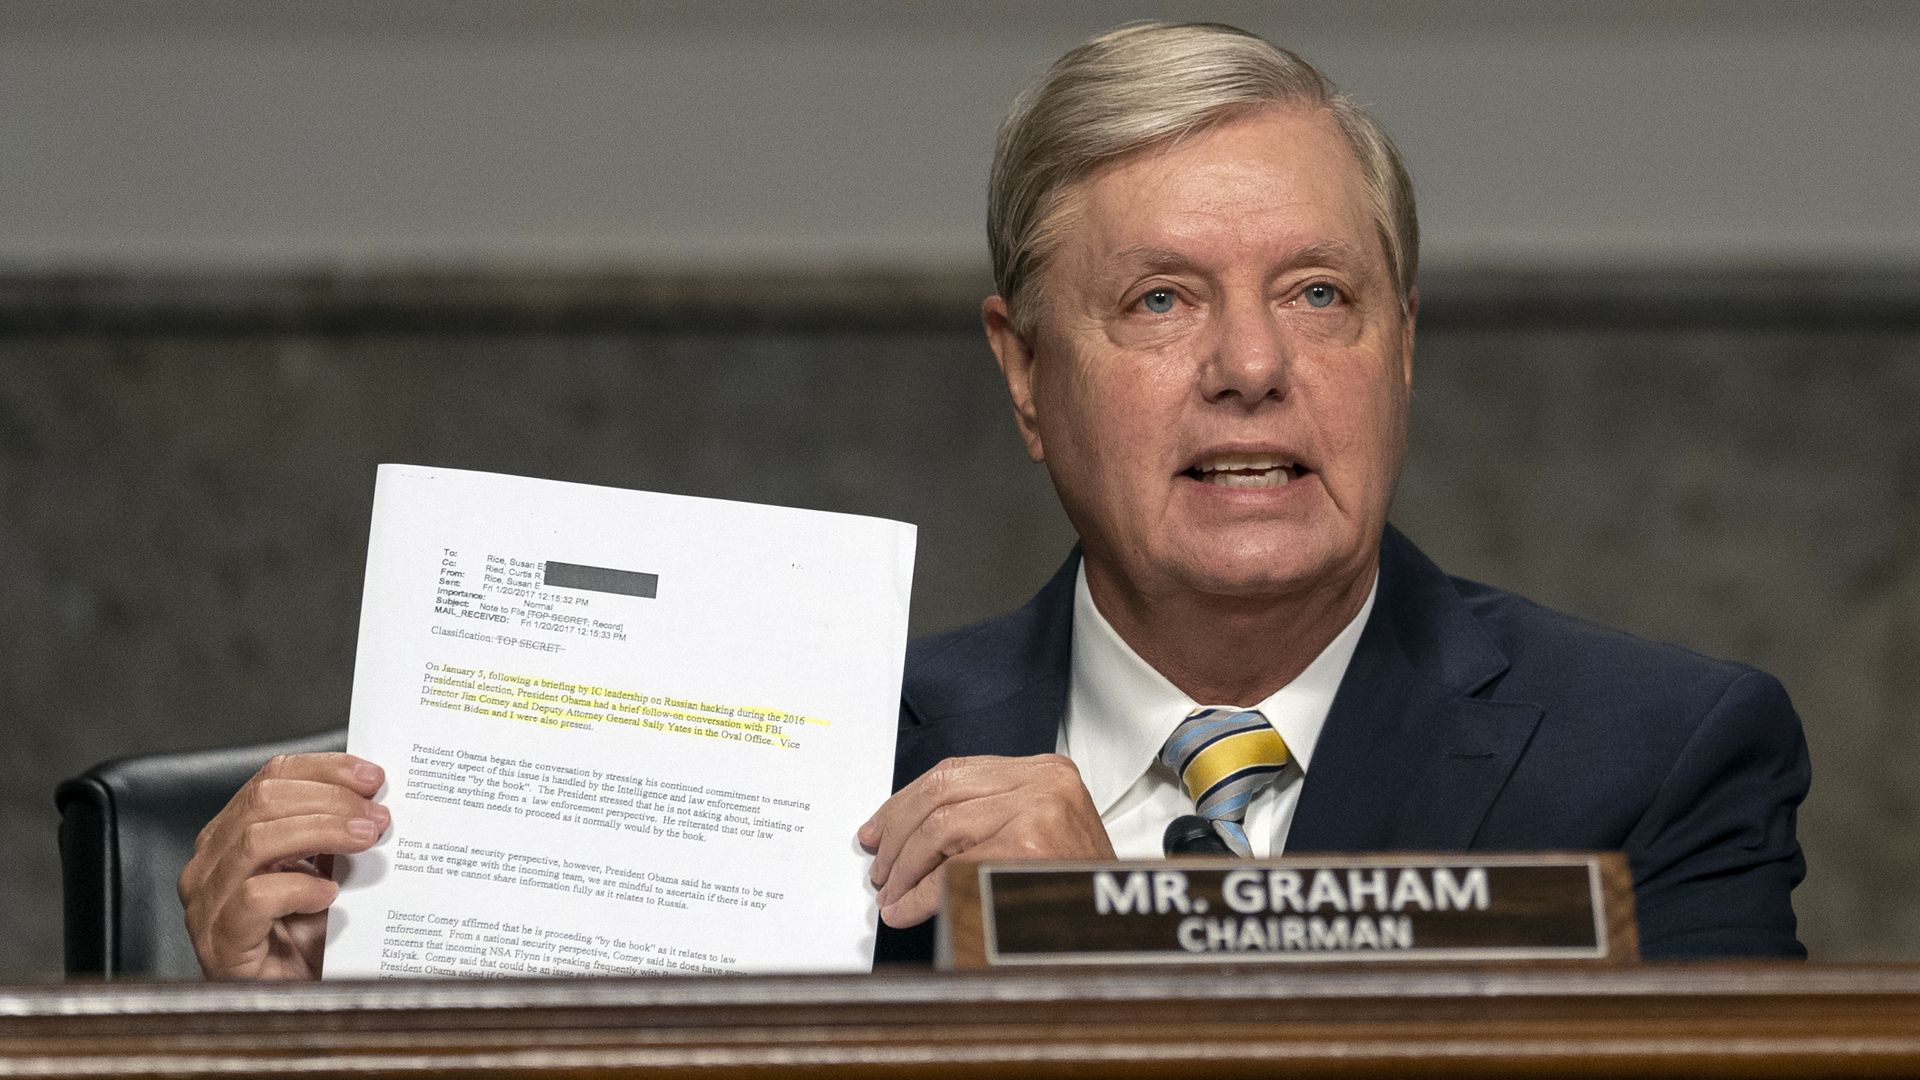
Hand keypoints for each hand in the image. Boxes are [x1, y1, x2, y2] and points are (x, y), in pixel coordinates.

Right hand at [179, 752, 388, 979]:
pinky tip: (329, 895)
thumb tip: (378, 797)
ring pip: (256, 841)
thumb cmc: (312, 941)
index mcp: (232, 836)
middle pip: (263, 802)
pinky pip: (253, 898)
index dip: (324, 769)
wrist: (298, 1007)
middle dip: (330, 800)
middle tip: (378, 816)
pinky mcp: (218, 945)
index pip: (271, 778)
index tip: (373, 777)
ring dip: (322, 833)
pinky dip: (298, 888)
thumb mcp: (329, 874)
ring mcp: (207, 905)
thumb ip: (339, 835)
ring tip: (366, 842)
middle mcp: (210, 864)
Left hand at [857, 754, 1113, 928]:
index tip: (880, 830)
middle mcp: (1043, 783)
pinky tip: (908, 908)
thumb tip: (907, 836)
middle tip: (881, 869)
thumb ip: (983, 819)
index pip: (954, 772)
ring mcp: (1038, 811)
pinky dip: (921, 893)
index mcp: (1045, 772)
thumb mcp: (1038, 833)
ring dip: (905, 867)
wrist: (1119, 932)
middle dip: (898, 834)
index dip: (905, 803)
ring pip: (940, 826)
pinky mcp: (1029, 848)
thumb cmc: (1075, 888)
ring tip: (892, 895)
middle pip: (941, 792)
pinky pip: (953, 867)